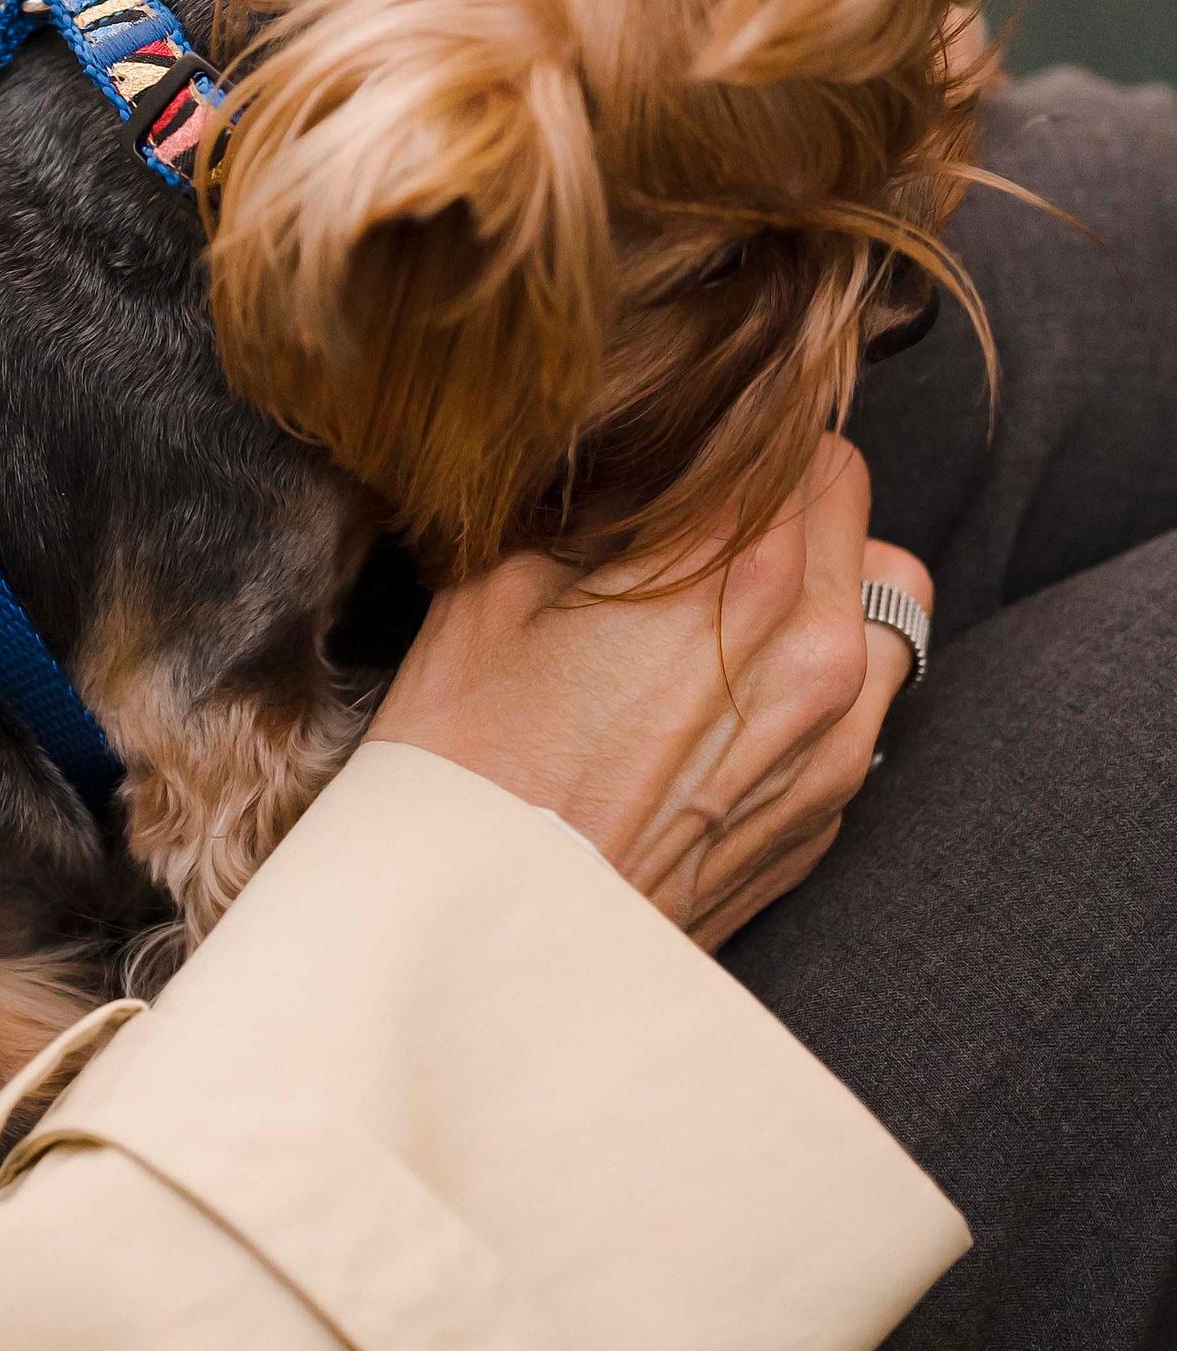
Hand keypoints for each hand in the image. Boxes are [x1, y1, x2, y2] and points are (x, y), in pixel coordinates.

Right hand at [366, 437, 930, 946]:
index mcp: (724, 573)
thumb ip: (573, 516)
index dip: (732, 404)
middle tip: (702, 491)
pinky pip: (867, 698)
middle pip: (844, 491)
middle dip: (779, 474)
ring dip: (826, 567)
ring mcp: (835, 741)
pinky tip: (731, 693)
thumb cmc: (464, 772)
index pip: (780, 423)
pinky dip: (820, 670)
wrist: (488, 947)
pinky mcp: (828, 812)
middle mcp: (807, 649)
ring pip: (886, 590)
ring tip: (741, 588)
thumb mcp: (485, 599)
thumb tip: (610, 474)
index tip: (694, 411)